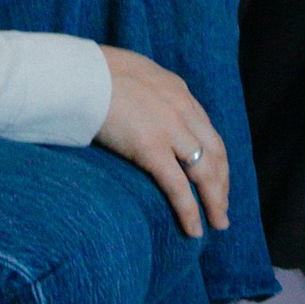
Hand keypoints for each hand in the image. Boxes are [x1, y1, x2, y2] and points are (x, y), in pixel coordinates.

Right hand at [95, 48, 229, 239]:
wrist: (80, 73)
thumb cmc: (95, 73)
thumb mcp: (133, 75)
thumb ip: (146, 94)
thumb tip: (141, 108)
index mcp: (177, 91)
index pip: (206, 129)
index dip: (216, 156)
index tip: (218, 176)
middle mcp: (182, 109)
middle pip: (215, 152)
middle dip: (222, 182)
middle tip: (224, 207)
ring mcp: (170, 129)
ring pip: (205, 171)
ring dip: (215, 199)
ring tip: (218, 222)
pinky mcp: (152, 149)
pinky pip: (178, 186)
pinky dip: (190, 210)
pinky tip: (194, 229)